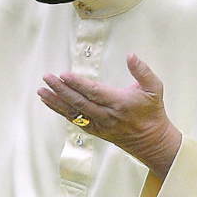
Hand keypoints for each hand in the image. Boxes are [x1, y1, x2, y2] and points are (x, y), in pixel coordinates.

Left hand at [38, 53, 182, 178]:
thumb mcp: (155, 88)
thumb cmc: (152, 111)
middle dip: (61, 90)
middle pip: (79, 102)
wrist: (152, 141)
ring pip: (73, 113)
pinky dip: (60, 110)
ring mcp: (98, 125)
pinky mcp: (94, 130)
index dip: (78, 84)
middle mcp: (106, 115)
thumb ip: (143, 70)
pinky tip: (49, 101)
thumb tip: (131, 55)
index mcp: (120, 103)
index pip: (94, 92)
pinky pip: (74, 119)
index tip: (64, 75)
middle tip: (47, 77)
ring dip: (55, 101)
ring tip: (41, 90)